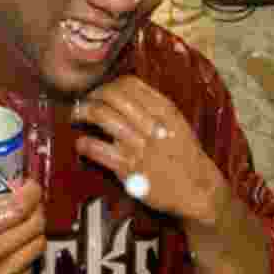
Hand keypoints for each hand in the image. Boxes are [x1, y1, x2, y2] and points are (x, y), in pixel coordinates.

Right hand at [0, 167, 46, 273]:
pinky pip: (28, 272)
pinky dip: (26, 256)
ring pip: (36, 249)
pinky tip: (16, 249)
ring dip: (36, 232)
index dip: (32, 193)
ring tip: (27, 224)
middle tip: (31, 203)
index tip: (31, 185)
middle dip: (38, 209)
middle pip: (34, 227)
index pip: (18, 208)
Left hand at [72, 75, 224, 223]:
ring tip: (76, 117)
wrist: (198, 189)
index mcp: (164, 110)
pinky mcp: (129, 169)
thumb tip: (124, 91)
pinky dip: (84, 144)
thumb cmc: (185, 155)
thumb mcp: (176, 123)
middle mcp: (150, 124)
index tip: (100, 92)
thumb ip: (153, 107)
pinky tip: (81, 144)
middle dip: (92, 95)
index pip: (129, 84)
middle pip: (112, 96)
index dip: (108, 85)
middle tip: (83, 102)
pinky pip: (98, 150)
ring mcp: (139, 146)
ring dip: (83, 113)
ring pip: (102, 117)